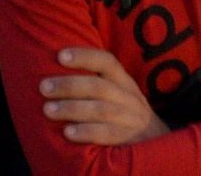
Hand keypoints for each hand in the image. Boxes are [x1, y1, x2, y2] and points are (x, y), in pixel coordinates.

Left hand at [38, 47, 168, 146]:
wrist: (157, 145)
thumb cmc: (125, 115)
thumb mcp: (119, 94)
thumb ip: (96, 83)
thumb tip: (56, 70)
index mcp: (124, 82)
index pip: (107, 62)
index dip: (85, 56)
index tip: (60, 55)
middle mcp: (130, 98)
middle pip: (99, 87)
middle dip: (69, 85)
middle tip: (43, 87)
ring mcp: (132, 120)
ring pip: (102, 110)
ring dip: (72, 109)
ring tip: (48, 110)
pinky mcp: (130, 141)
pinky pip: (108, 135)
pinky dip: (87, 132)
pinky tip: (68, 133)